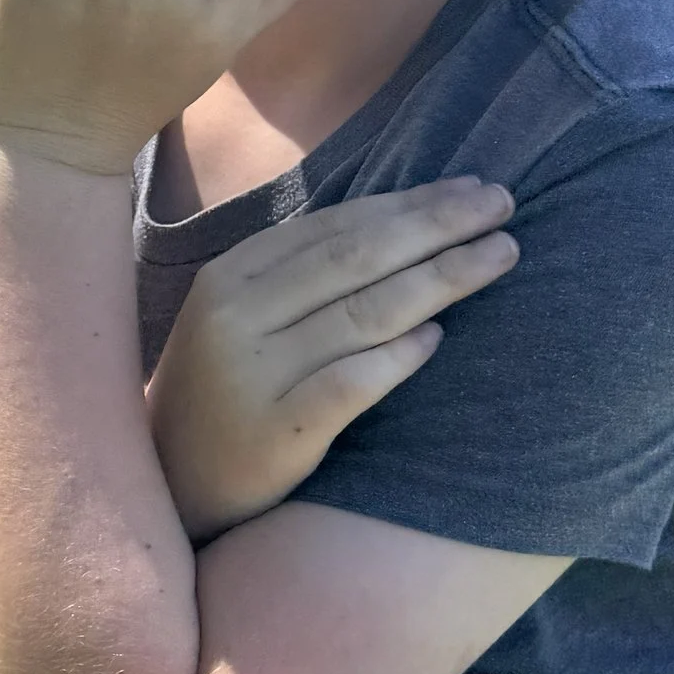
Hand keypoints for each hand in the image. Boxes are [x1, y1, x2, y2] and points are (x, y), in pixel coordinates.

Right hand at [149, 178, 517, 539]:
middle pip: (356, 257)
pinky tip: (440, 338)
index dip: (408, 202)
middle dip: (437, 224)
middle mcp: (236, 315)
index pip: (334, 226)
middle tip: (503, 203)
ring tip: (501, 254)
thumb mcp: (242, 318)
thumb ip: (302, 275)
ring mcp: (251, 374)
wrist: (170, 485)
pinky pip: (350, 384)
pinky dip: (398, 357)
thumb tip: (405, 222)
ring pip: (363, 313)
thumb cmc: (225, 392)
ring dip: (442, 278)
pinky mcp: (272, 432)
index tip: (470, 188)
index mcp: (230, 275)